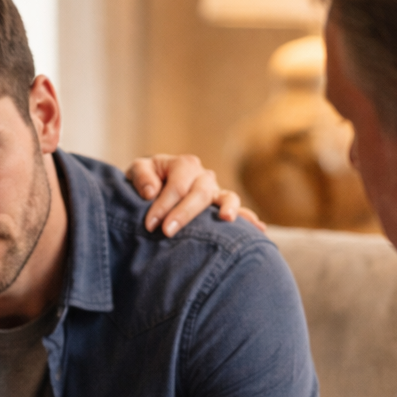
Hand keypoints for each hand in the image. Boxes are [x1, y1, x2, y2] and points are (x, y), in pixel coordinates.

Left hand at [126, 154, 265, 236]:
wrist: (152, 186)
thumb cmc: (145, 179)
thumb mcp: (137, 171)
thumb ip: (141, 176)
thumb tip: (151, 192)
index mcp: (183, 164)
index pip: (177, 185)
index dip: (163, 205)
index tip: (149, 225)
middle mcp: (203, 176)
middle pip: (200, 192)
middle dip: (184, 213)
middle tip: (167, 232)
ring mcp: (214, 191)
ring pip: (227, 197)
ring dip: (228, 208)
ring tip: (226, 219)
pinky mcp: (220, 206)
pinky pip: (238, 210)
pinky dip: (249, 219)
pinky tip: (259, 229)